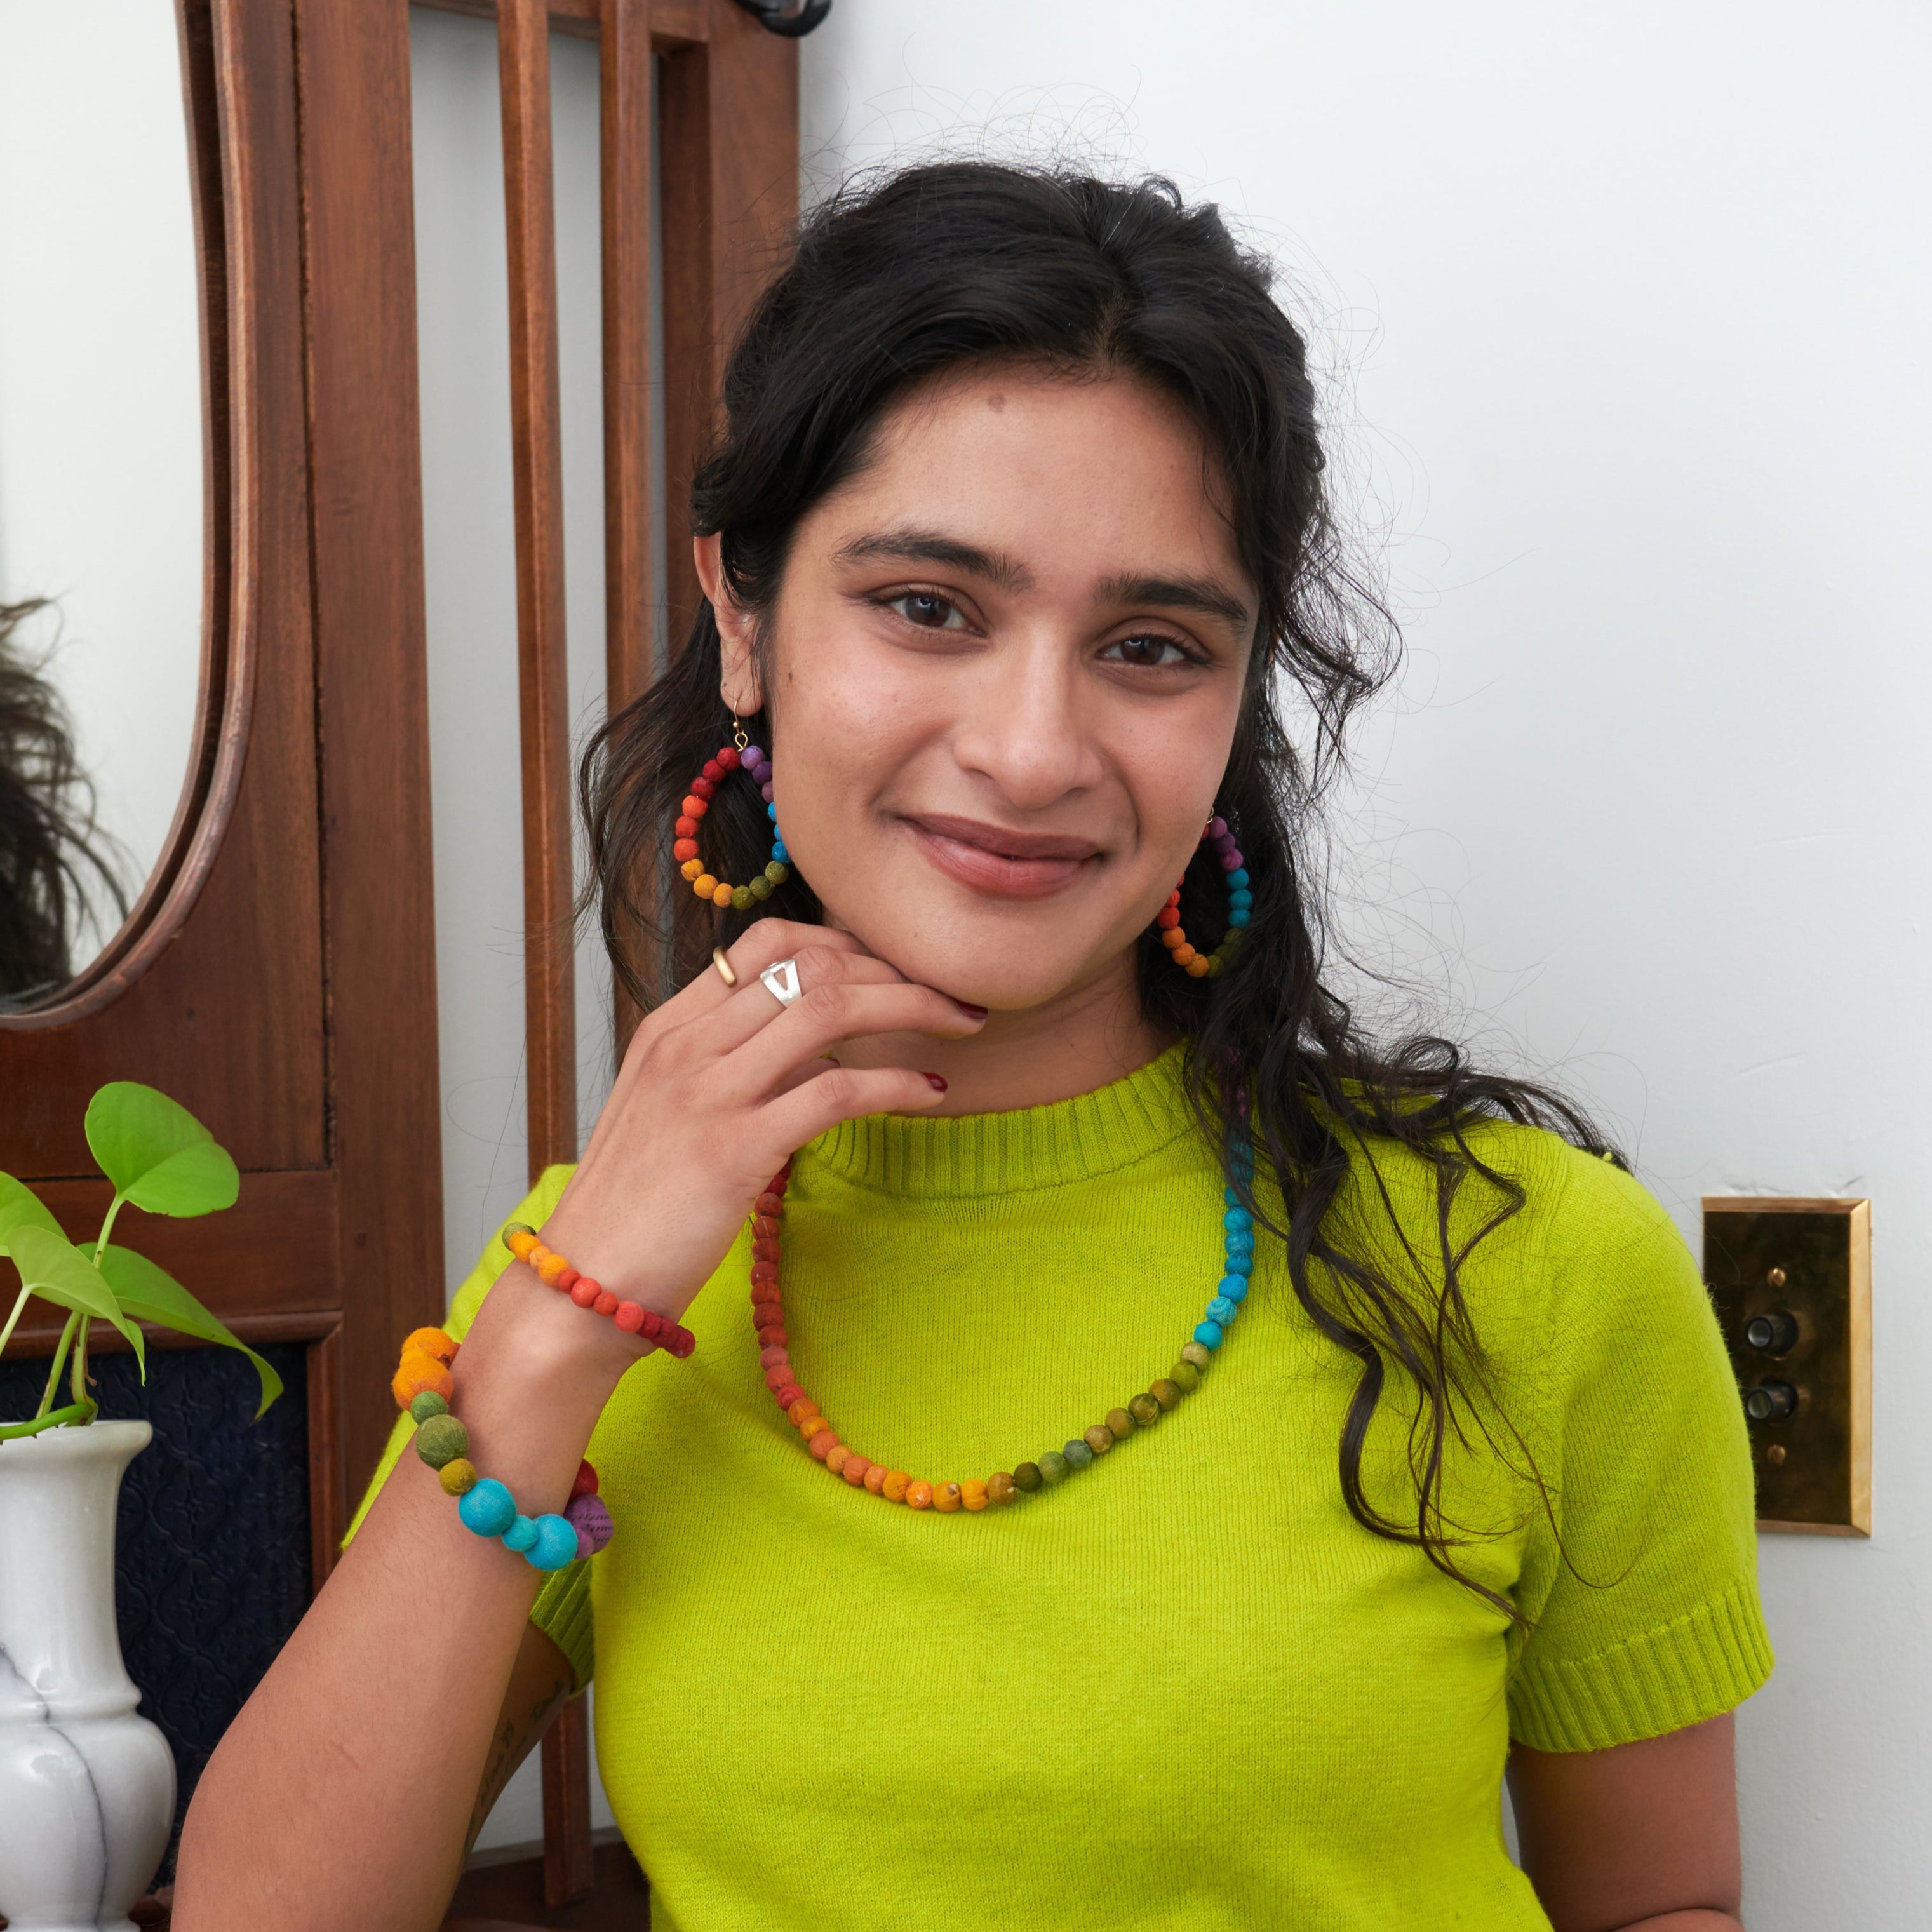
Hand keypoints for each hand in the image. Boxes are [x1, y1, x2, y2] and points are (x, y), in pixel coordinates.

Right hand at [537, 920, 982, 1325]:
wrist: (580, 1285)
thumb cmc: (633, 1208)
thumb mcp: (667, 1112)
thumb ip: (726, 1068)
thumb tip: (811, 1053)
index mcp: (669, 1027)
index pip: (768, 943)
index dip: (845, 943)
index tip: (894, 968)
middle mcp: (687, 1044)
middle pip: (813, 964)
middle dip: (897, 968)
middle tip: (949, 993)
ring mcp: (708, 1092)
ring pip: (831, 1008)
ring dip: (912, 1006)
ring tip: (959, 1024)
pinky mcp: (734, 1149)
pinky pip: (837, 1090)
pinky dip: (897, 1084)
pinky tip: (930, 1092)